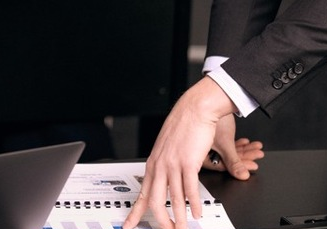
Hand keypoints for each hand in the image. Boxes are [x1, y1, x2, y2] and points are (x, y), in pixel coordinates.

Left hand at [123, 78, 236, 228]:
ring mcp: (173, 165)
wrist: (194, 109)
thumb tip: (167, 179)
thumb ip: (164, 164)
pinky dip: (193, 204)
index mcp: (153, 164)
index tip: (129, 225)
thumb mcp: (167, 147)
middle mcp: (160, 166)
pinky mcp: (188, 162)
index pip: (142, 194)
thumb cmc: (183, 126)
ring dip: (180, 217)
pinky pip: (189, 189)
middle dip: (161, 221)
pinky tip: (196, 213)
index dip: (135, 212)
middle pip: (155, 201)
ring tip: (183, 228)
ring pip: (174, 199)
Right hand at [201, 117, 262, 178]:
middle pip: (226, 158)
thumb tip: (242, 176)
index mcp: (199, 154)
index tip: (251, 165)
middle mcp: (202, 148)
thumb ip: (234, 163)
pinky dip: (239, 142)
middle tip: (256, 155)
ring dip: (244, 149)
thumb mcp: (226, 145)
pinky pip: (228, 142)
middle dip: (244, 157)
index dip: (238, 167)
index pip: (221, 166)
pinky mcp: (214, 133)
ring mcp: (207, 140)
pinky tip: (247, 142)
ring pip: (228, 150)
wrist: (213, 97)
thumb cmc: (214, 119)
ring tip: (256, 148)